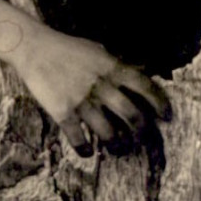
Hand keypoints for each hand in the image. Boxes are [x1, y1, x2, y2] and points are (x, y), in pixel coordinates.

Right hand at [12, 27, 170, 156]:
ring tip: (117, 149)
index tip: (167, 116)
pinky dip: (85, 150)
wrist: (33, 48)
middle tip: (142, 138)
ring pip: (108, 133)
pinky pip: (78, 140)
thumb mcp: (96, 49)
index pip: (144, 86)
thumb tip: (138, 72)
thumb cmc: (66, 48)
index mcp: (110, 66)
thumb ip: (115, 63)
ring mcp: (81, 100)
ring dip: (116, 145)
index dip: (160, 103)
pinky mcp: (62, 112)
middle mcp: (100, 85)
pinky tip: (87, 152)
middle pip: (131, 115)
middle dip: (142, 131)